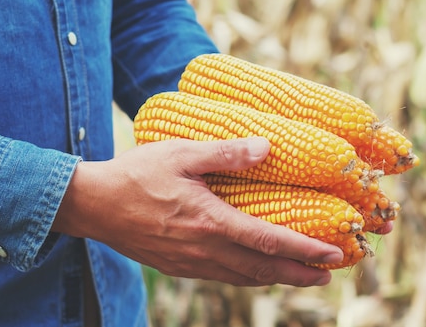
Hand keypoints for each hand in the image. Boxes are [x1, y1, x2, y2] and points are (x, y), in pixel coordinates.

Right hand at [52, 137, 342, 286]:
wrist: (93, 205)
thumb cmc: (137, 174)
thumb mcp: (182, 154)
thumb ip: (225, 153)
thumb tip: (266, 147)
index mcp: (210, 222)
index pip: (269, 241)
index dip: (304, 251)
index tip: (332, 256)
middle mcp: (204, 249)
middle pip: (262, 269)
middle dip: (299, 274)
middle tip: (327, 277)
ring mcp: (190, 263)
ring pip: (243, 278)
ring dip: (276, 278)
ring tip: (300, 276)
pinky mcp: (178, 266)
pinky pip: (222, 277)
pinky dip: (247, 277)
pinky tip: (256, 271)